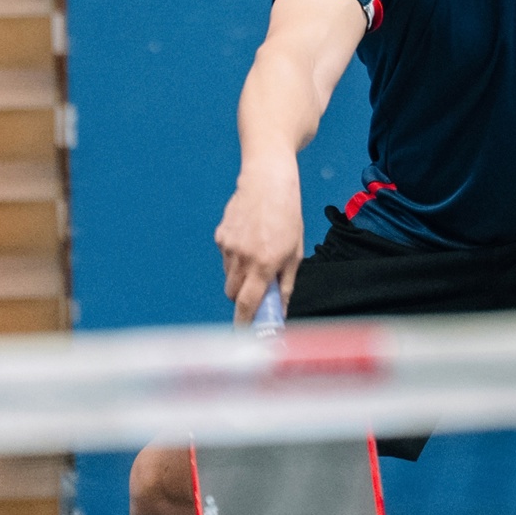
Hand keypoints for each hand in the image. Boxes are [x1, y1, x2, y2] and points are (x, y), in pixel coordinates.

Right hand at [214, 157, 303, 321]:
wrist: (267, 181)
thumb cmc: (287, 214)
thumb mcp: (295, 252)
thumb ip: (286, 283)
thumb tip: (281, 308)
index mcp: (264, 264)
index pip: (247, 304)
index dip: (244, 323)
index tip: (244, 333)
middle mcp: (242, 258)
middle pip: (233, 295)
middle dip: (244, 297)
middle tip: (258, 288)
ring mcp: (228, 246)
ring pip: (228, 276)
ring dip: (240, 277)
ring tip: (257, 254)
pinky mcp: (220, 236)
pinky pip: (225, 258)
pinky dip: (234, 257)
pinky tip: (248, 239)